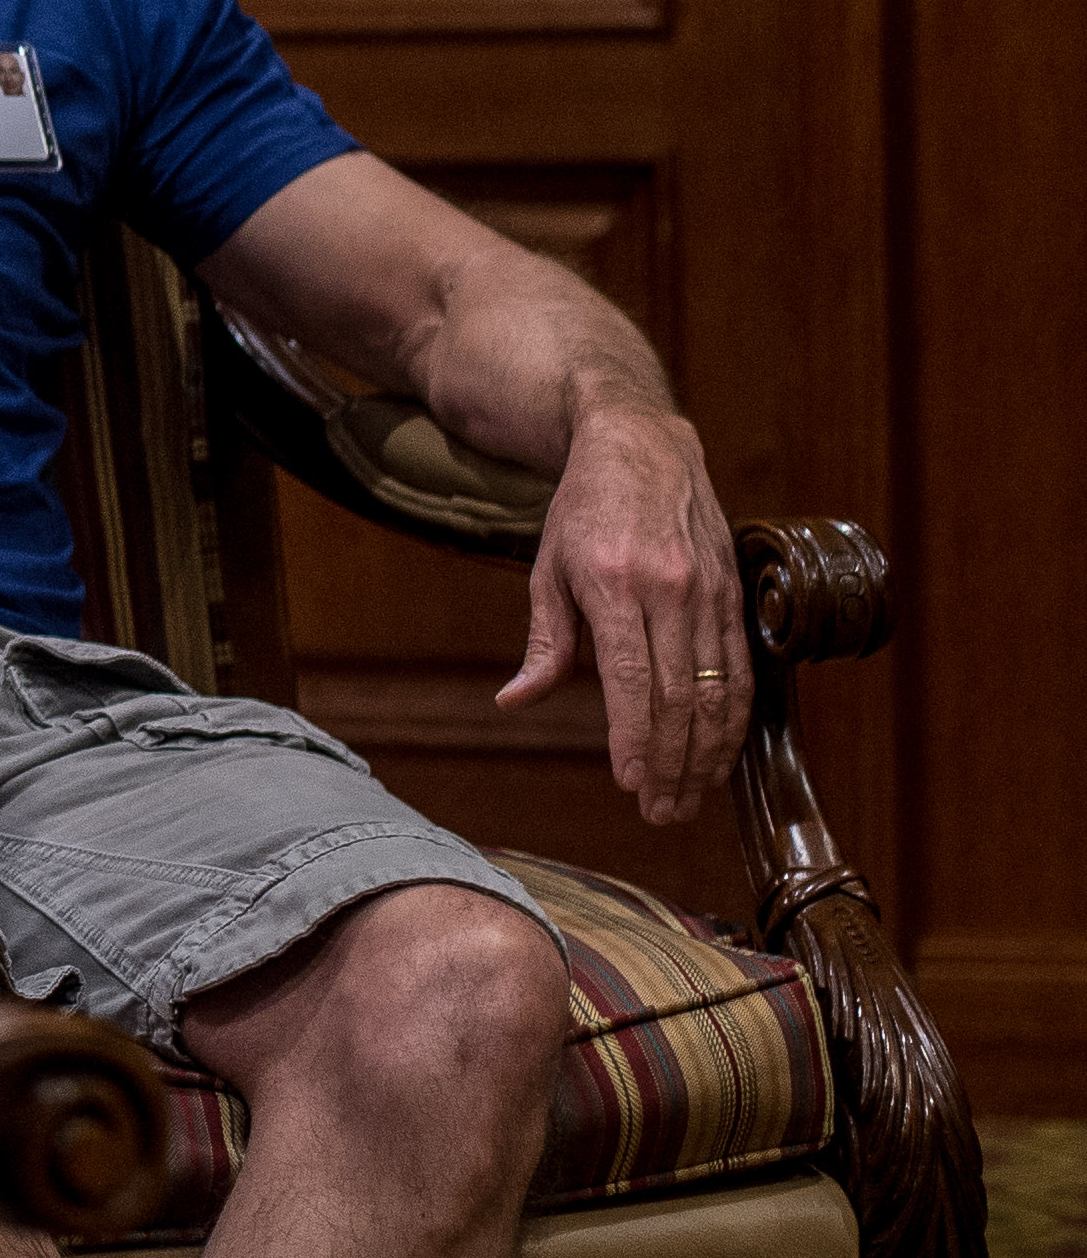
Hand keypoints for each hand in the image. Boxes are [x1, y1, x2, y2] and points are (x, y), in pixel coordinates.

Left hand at [496, 400, 747, 825]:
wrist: (641, 445)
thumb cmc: (583, 510)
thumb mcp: (547, 567)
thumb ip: (545, 641)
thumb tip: (515, 701)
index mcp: (615, 584)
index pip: (632, 679)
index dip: (634, 737)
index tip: (630, 783)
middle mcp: (671, 590)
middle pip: (680, 696)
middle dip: (673, 762)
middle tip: (661, 812)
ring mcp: (711, 592)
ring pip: (719, 691)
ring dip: (708, 754)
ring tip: (689, 798)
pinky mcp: (736, 594)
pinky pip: (742, 670)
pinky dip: (735, 720)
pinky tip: (721, 754)